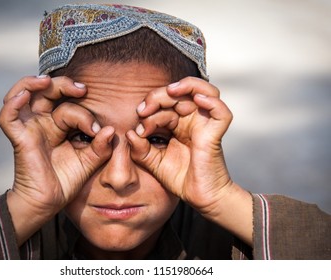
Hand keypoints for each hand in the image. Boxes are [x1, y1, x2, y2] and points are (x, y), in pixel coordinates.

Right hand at [0, 75, 113, 243]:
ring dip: (32, 83)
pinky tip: (23, 96)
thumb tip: (110, 130)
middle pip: (47, 92)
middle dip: (63, 85)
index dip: (85, 114)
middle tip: (81, 89)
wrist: (49, 202)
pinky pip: (8, 117)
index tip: (97, 129)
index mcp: (61, 125)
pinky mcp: (20, 138)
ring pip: (23, 94)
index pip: (70, 107)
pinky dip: (13, 103)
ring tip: (46, 80)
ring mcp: (30, 128)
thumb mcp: (90, 161)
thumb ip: (101, 146)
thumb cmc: (67, 180)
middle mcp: (44, 122)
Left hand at [127, 77, 252, 243]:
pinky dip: (211, 101)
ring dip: (187, 86)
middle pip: (180, 94)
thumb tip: (130, 133)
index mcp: (177, 124)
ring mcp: (205, 125)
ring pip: (204, 92)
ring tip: (172, 91)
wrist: (199, 197)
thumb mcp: (153, 162)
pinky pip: (221, 112)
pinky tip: (197, 99)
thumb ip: (140, 149)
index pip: (164, 104)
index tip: (138, 118)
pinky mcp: (215, 133)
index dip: (150, 105)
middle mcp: (191, 121)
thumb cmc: (180, 178)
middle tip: (144, 108)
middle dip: (159, 96)